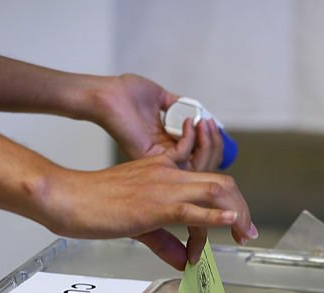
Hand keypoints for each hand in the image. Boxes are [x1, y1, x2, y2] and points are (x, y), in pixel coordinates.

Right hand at [39, 154, 256, 269]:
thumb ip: (164, 242)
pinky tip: (230, 222)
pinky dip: (216, 215)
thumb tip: (183, 262)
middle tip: (248, 233)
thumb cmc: (94, 205)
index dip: (223, 205)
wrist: (70, 197)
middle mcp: (169, 173)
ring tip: (244, 233)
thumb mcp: (138, 225)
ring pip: (215, 190)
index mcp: (164, 171)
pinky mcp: (156, 204)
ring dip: (236, 212)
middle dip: (241, 207)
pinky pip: (193, 208)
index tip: (229, 229)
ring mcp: (164, 186)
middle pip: (221, 182)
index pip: (206, 181)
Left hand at [89, 73, 222, 171]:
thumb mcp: (160, 98)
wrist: (108, 94)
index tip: (213, 125)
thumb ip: (178, 105)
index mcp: (167, 146)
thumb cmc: (127, 94)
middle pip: (202, 167)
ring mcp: (159, 162)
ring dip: (207, 144)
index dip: (213, 145)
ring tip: (204, 123)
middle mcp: (165, 158)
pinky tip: (187, 122)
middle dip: (215, 147)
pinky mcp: (152, 158)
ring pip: (196, 167)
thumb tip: (196, 110)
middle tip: (211, 125)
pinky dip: (190, 139)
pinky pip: (181, 157)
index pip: (199, 157)